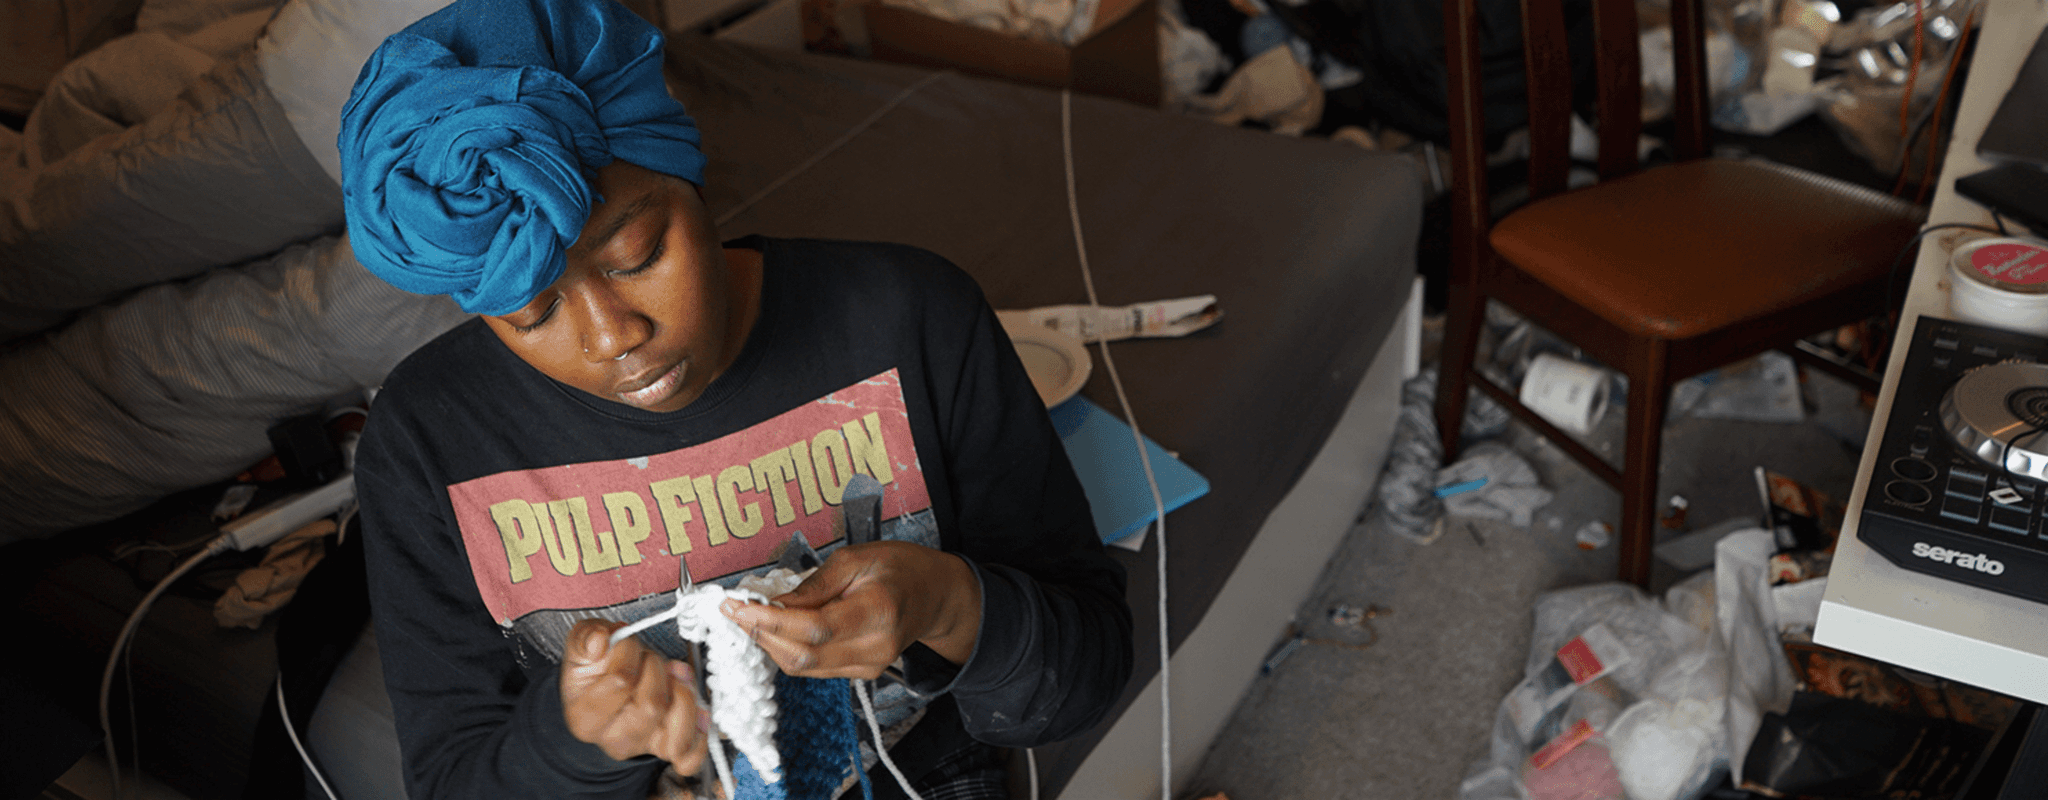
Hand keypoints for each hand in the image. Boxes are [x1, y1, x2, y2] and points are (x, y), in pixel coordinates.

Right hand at [559, 619, 708, 769]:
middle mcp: (612, 738)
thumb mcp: (584, 644)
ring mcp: (642, 746)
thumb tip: (599, 640)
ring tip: (677, 676)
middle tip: (652, 659)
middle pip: (652, 705)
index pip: (621, 680)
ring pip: (677, 732)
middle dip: (659, 669)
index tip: (629, 643)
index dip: (632, 652)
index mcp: (585, 715)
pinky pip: (691, 755)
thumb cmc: (599, 667)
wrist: (608, 689)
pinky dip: (701, 733)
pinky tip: (699, 710)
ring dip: (685, 696)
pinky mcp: (667, 748)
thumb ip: (586, 636)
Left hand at [722, 541, 980, 678]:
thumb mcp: (857, 558)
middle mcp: (875, 647)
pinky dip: (787, 650)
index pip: (813, 628)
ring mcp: (869, 666)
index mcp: (878, 611)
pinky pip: (813, 668)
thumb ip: (814, 584)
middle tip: (734, 610)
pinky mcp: (861, 673)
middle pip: (803, 656)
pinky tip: (775, 629)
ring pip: (803, 667)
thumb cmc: (901, 568)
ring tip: (749, 617)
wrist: (936, 596)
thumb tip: (773, 603)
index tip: (736, 606)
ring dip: (769, 644)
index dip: (768, 621)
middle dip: (760, 635)